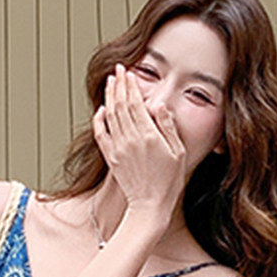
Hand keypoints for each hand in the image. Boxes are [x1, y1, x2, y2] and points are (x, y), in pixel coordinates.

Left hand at [93, 65, 185, 217]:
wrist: (149, 206)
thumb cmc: (168, 181)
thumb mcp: (177, 152)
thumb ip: (167, 126)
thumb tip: (159, 105)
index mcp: (148, 135)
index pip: (135, 102)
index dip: (130, 85)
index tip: (128, 71)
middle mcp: (130, 139)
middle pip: (120, 105)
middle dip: (118, 85)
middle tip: (118, 70)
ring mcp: (118, 148)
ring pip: (110, 115)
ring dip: (109, 97)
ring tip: (110, 82)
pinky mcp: (111, 158)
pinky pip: (101, 134)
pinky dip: (99, 120)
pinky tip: (101, 110)